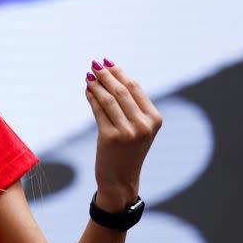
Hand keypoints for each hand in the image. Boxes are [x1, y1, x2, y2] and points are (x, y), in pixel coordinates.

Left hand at [85, 58, 162, 210]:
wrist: (121, 179)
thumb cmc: (128, 151)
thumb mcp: (138, 128)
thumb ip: (131, 106)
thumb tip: (112, 76)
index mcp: (155, 119)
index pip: (136, 88)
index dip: (120, 73)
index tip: (108, 62)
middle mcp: (144, 125)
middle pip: (122, 90)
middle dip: (107, 75)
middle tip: (94, 64)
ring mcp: (128, 132)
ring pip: (109, 99)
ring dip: (97, 84)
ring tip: (88, 75)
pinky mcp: (111, 137)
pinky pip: (98, 111)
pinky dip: (92, 98)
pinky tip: (87, 90)